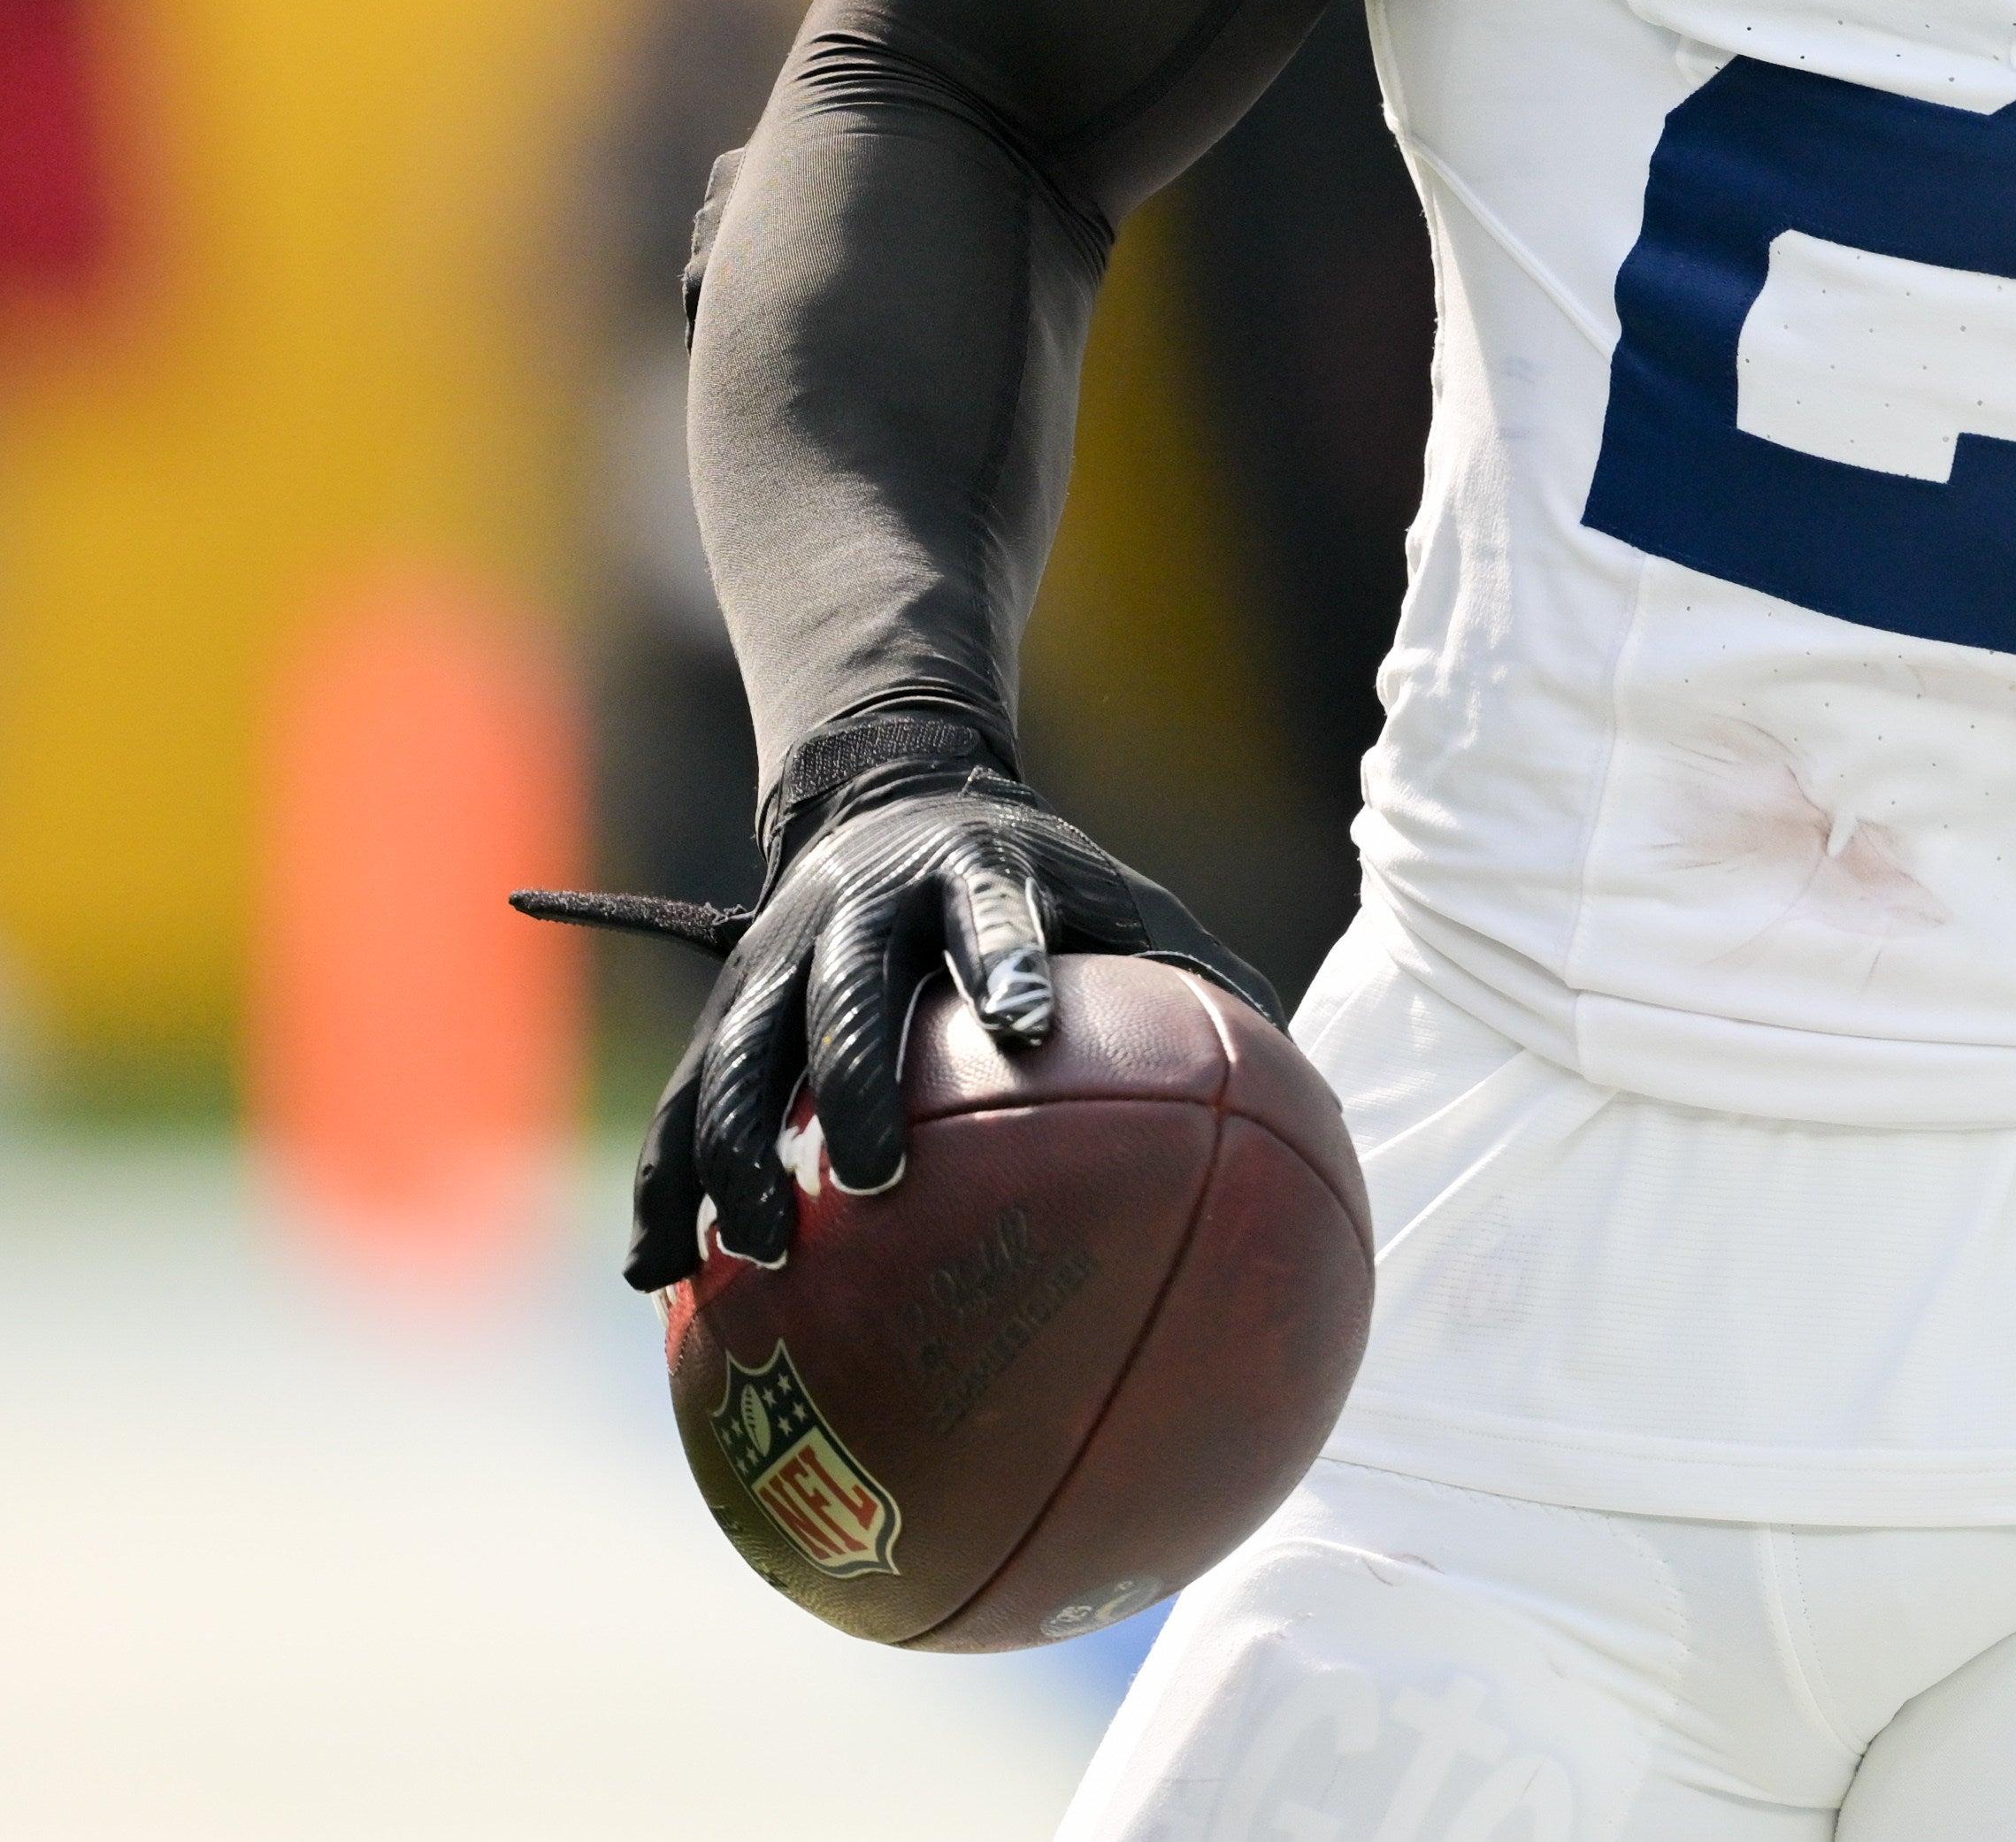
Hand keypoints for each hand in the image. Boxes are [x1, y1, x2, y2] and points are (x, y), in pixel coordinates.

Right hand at [523, 733, 1267, 1289]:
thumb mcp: (1113, 895)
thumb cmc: (1032, 880)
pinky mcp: (723, 1002)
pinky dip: (663, 1183)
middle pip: (847, 995)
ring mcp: (779, 955)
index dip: (1009, 964)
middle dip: (852, 1083)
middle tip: (876, 1179)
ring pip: (736, 1053)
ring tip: (756, 1253)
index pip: (996, 916)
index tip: (1025, 1028)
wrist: (884, 795)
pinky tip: (657, 1278)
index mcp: (976, 875)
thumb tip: (1301, 1084)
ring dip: (734, 1150)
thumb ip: (1194, 974)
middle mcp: (863, 911)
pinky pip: (679, 1099)